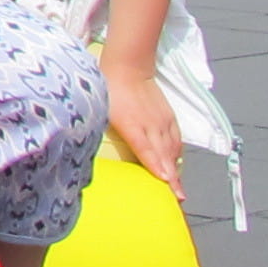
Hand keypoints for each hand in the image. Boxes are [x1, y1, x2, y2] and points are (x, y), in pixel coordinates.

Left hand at [105, 67, 183, 188]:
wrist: (128, 68)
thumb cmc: (109, 91)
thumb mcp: (101, 111)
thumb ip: (99, 131)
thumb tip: (89, 150)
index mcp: (133, 125)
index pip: (147, 150)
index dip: (157, 166)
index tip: (166, 181)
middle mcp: (152, 126)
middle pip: (164, 156)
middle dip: (172, 178)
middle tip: (178, 199)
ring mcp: (163, 122)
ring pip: (172, 150)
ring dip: (175, 170)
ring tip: (178, 190)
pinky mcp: (169, 117)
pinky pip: (176, 140)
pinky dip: (176, 154)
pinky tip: (175, 165)